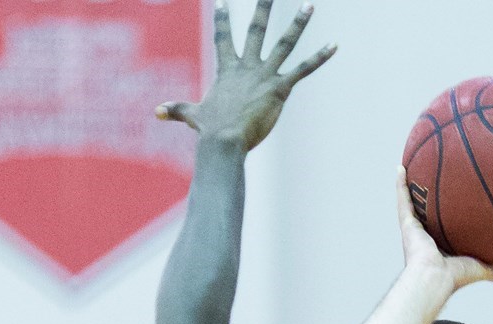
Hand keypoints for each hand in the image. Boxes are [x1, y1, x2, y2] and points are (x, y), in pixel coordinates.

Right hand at [156, 0, 335, 151]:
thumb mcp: (193, 116)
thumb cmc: (210, 131)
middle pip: (256, 30)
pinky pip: (303, 69)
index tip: (221, 2)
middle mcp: (247, 67)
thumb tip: (157, 112)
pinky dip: (320, 57)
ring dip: (298, 24)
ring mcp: (265, 75)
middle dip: (263, 8)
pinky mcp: (280, 88)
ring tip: (309, 6)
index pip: (223, 38)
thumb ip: (177, 110)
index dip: (221, 19)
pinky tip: (335, 45)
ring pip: (284, 43)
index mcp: (227, 71)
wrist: (224, 140)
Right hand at [395, 167, 492, 290]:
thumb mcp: (480, 268)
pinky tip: (401, 167)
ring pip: (410, 201)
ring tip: (409, 165)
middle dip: (424, 196)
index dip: (441, 214)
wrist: (435, 278)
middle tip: (428, 177)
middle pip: (423, 210)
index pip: (439, 225)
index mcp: (436, 245)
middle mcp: (422, 235)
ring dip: (408, 185)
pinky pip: (403, 199)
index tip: (446, 200)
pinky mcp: (407, 224)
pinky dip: (400, 183)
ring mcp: (413, 229)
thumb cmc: (455, 277)